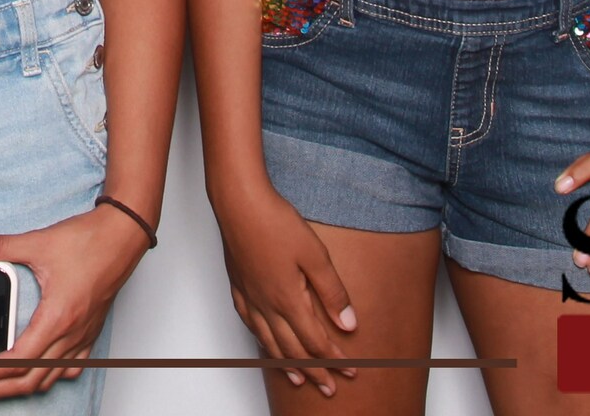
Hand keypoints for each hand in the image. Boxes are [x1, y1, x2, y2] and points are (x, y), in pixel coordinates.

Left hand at [0, 205, 153, 399]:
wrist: (123, 236)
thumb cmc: (91, 241)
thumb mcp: (37, 242)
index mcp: (57, 316)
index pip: (18, 359)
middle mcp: (71, 333)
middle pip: (30, 379)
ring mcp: (83, 336)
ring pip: (49, 378)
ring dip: (19, 385)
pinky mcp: (90, 332)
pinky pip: (71, 368)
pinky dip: (50, 376)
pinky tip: (39, 372)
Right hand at [213, 180, 358, 397]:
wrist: (239, 202)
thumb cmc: (275, 222)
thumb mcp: (315, 254)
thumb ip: (332, 292)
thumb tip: (349, 324)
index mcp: (288, 300)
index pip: (316, 341)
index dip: (335, 359)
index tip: (351, 370)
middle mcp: (266, 305)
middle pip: (293, 349)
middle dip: (315, 371)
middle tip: (329, 387)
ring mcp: (250, 297)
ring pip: (269, 342)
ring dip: (286, 364)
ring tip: (299, 379)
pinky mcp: (238, 286)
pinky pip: (250, 325)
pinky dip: (261, 341)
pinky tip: (264, 342)